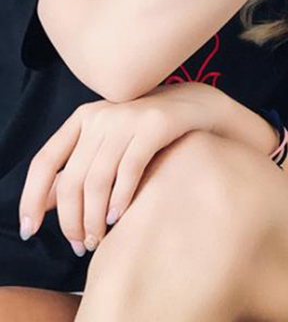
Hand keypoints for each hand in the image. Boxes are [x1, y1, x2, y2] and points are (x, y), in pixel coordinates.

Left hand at [18, 82, 224, 254]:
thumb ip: (76, 170)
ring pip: (98, 179)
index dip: (31, 198)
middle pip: (72, 178)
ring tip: (98, 238)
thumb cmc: (144, 132)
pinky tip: (118, 217)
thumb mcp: (106, 145)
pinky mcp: (154, 125)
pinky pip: (129, 170)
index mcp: (82, 118)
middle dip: (71, 220)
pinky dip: (120, 199)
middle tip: (79, 245)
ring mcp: (128, 118)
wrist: (193, 106)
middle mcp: (101, 114)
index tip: (30, 230)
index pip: (44, 161)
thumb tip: (41, 206)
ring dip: (94, 217)